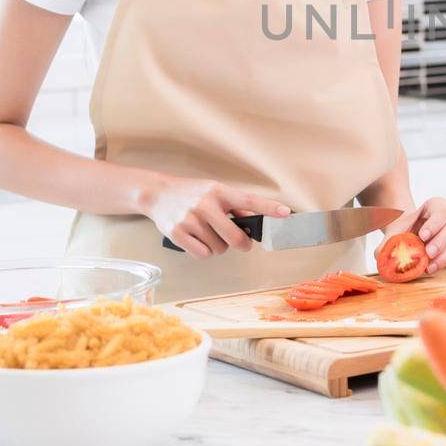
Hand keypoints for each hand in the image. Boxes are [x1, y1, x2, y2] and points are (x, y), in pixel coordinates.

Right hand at [136, 173, 290, 257]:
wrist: (159, 193)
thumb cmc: (193, 194)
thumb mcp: (215, 192)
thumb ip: (235, 207)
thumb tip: (256, 222)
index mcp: (219, 192)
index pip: (249, 200)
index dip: (269, 208)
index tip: (286, 213)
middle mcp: (206, 205)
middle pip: (235, 237)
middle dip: (242, 244)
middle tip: (242, 243)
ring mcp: (190, 219)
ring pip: (218, 249)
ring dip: (219, 247)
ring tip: (210, 234)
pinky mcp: (177, 233)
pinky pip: (202, 254)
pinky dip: (204, 252)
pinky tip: (199, 240)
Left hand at [383, 197, 445, 273]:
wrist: (410, 231)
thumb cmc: (404, 227)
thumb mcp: (395, 229)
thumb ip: (387, 240)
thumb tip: (379, 255)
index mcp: (437, 205)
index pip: (439, 213)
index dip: (433, 225)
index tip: (423, 236)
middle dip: (440, 242)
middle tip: (428, 253)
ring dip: (445, 255)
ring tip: (431, 267)